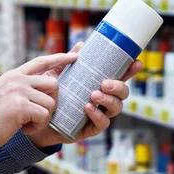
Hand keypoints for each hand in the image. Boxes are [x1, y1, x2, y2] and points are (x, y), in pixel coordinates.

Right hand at [0, 52, 77, 162]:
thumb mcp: (3, 95)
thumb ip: (20, 88)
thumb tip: (45, 88)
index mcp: (13, 76)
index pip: (41, 62)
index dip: (59, 58)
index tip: (75, 55)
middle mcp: (17, 80)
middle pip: (53, 84)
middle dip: (52, 101)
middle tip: (38, 114)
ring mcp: (19, 91)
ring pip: (51, 102)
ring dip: (42, 117)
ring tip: (25, 123)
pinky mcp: (21, 106)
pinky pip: (44, 115)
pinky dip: (36, 126)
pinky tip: (22, 129)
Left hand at [28, 43, 142, 147]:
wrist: (37, 117)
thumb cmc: (51, 95)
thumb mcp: (58, 75)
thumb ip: (69, 61)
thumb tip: (81, 45)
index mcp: (98, 85)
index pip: (119, 77)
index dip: (130, 70)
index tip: (136, 62)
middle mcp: (102, 100)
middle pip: (123, 93)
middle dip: (118, 86)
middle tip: (105, 83)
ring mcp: (98, 114)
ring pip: (116, 108)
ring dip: (108, 100)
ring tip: (94, 95)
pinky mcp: (90, 129)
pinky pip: (103, 123)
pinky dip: (97, 115)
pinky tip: (87, 108)